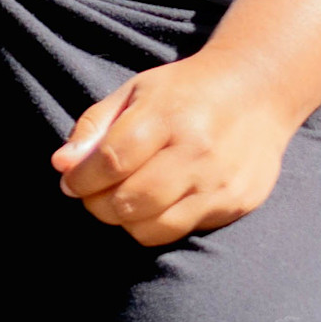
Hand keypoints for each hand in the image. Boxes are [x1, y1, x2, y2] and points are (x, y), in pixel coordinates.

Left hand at [50, 49, 299, 246]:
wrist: (258, 90)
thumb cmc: (185, 91)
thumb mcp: (135, 91)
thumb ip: (95, 126)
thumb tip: (62, 165)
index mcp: (167, 114)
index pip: (111, 161)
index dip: (81, 179)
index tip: (70, 182)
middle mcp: (196, 150)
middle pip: (129, 202)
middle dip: (97, 205)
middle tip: (93, 194)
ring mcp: (219, 181)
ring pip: (153, 228)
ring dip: (125, 220)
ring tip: (122, 200)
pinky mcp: (235, 203)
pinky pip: (182, 231)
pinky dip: (157, 224)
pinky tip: (156, 202)